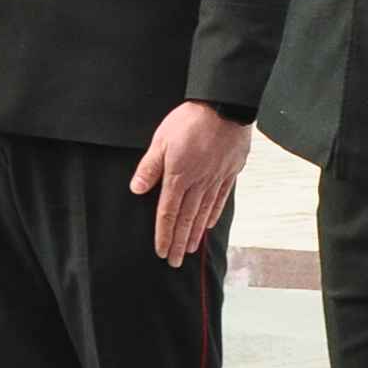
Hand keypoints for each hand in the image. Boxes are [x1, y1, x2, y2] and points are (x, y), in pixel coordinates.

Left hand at [127, 103, 251, 266]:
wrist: (224, 106)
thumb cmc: (190, 120)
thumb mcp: (161, 140)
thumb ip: (149, 166)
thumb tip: (137, 189)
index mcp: (178, 176)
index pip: (167, 212)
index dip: (163, 234)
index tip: (160, 250)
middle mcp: (198, 182)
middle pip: (186, 218)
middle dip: (178, 242)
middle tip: (174, 261)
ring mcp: (216, 179)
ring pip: (203, 213)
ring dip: (195, 233)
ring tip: (190, 249)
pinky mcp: (230, 172)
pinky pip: (221, 199)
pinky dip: (213, 214)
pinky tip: (209, 224)